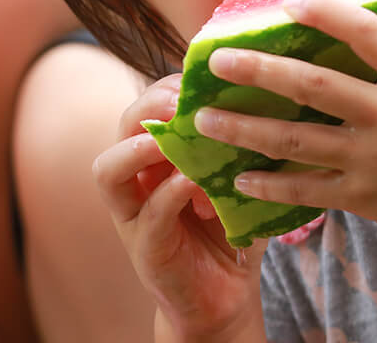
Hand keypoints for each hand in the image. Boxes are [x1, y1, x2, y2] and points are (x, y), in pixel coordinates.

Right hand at [94, 75, 266, 341]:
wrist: (225, 296)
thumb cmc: (231, 229)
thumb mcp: (235, 177)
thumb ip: (239, 144)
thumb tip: (268, 98)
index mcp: (157, 155)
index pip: (149, 102)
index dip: (171, 85)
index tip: (206, 79)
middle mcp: (136, 179)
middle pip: (123, 125)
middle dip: (152, 105)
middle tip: (185, 103)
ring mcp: (133, 215)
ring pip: (109, 169)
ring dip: (141, 147)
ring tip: (171, 139)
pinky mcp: (145, 248)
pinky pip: (150, 212)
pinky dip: (172, 192)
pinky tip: (199, 184)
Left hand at [193, 0, 376, 264]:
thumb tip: (353, 41)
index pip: (367, 33)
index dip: (327, 13)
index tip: (290, 0)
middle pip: (312, 85)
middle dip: (258, 70)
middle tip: (215, 60)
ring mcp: (376, 160)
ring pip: (295, 141)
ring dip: (244, 129)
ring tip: (204, 120)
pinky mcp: (367, 198)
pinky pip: (307, 191)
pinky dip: (270, 185)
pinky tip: (240, 177)